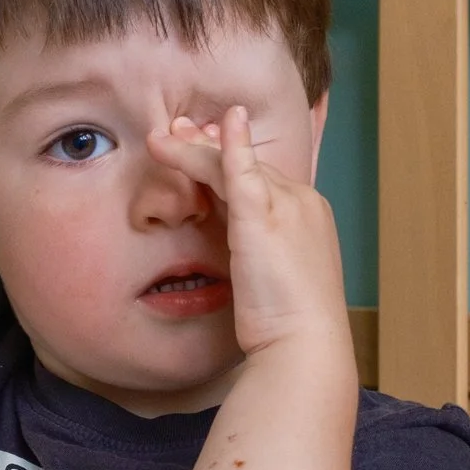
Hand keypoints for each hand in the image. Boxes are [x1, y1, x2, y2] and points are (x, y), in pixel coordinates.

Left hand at [147, 106, 350, 362]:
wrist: (305, 345)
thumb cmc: (288, 325)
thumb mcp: (272, 280)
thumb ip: (256, 253)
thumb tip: (240, 249)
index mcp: (308, 217)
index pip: (263, 179)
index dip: (229, 163)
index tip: (201, 151)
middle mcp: (303, 204)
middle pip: (250, 166)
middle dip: (209, 147)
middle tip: (178, 131)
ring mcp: (287, 207)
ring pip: (236, 165)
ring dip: (196, 148)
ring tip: (161, 137)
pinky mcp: (264, 219)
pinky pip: (243, 171)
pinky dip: (231, 145)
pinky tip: (221, 124)